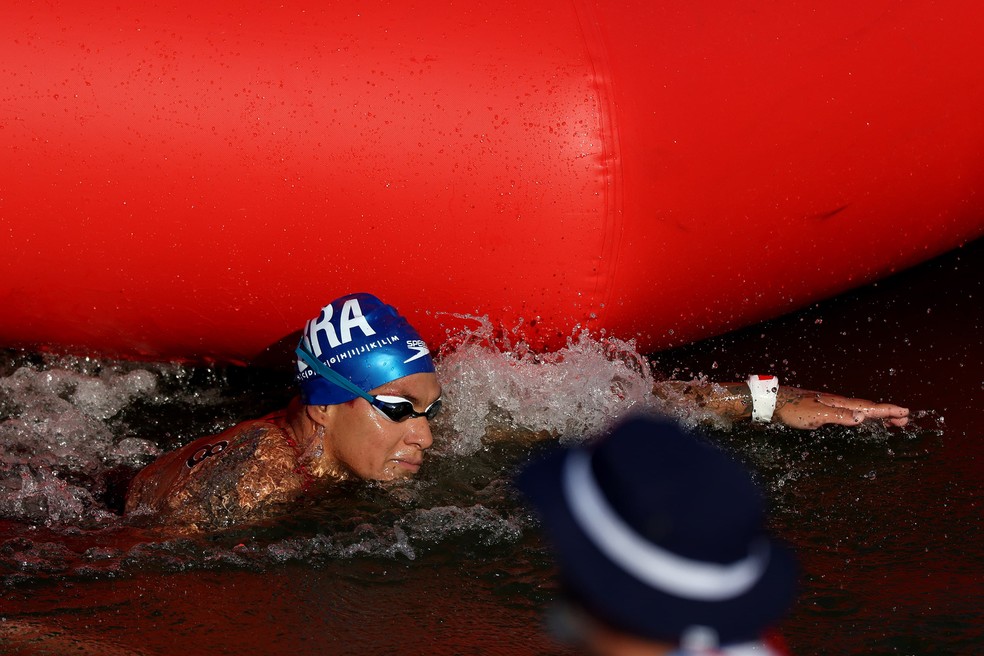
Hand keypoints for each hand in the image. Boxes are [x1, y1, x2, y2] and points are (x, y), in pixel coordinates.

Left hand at [773, 387, 908, 429]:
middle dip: (887, 414)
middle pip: (867, 408)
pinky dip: (861, 416)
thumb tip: (862, 418)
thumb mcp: (815, 415)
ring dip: (876, 415)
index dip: (887, 411)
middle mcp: (837, 402)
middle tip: (905, 420)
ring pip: (859, 410)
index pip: (868, 407)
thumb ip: (838, 416)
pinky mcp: (822, 410)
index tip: (905, 413)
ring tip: (890, 421)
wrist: (772, 402)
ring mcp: (830, 405)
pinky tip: (859, 420)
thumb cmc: (792, 409)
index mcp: (839, 403)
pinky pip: (849, 412)